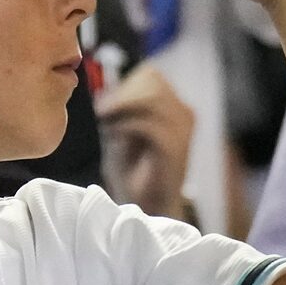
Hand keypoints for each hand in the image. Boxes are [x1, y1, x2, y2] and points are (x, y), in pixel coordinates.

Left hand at [97, 63, 196, 220]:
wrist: (147, 208)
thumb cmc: (132, 172)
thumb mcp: (120, 132)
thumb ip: (117, 109)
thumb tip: (102, 90)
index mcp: (172, 106)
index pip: (151, 76)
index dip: (124, 84)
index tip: (103, 104)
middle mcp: (183, 113)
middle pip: (153, 82)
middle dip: (122, 95)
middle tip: (102, 113)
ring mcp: (183, 130)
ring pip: (152, 99)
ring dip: (124, 109)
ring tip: (109, 126)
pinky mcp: (176, 148)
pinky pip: (150, 124)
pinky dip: (128, 126)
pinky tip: (116, 137)